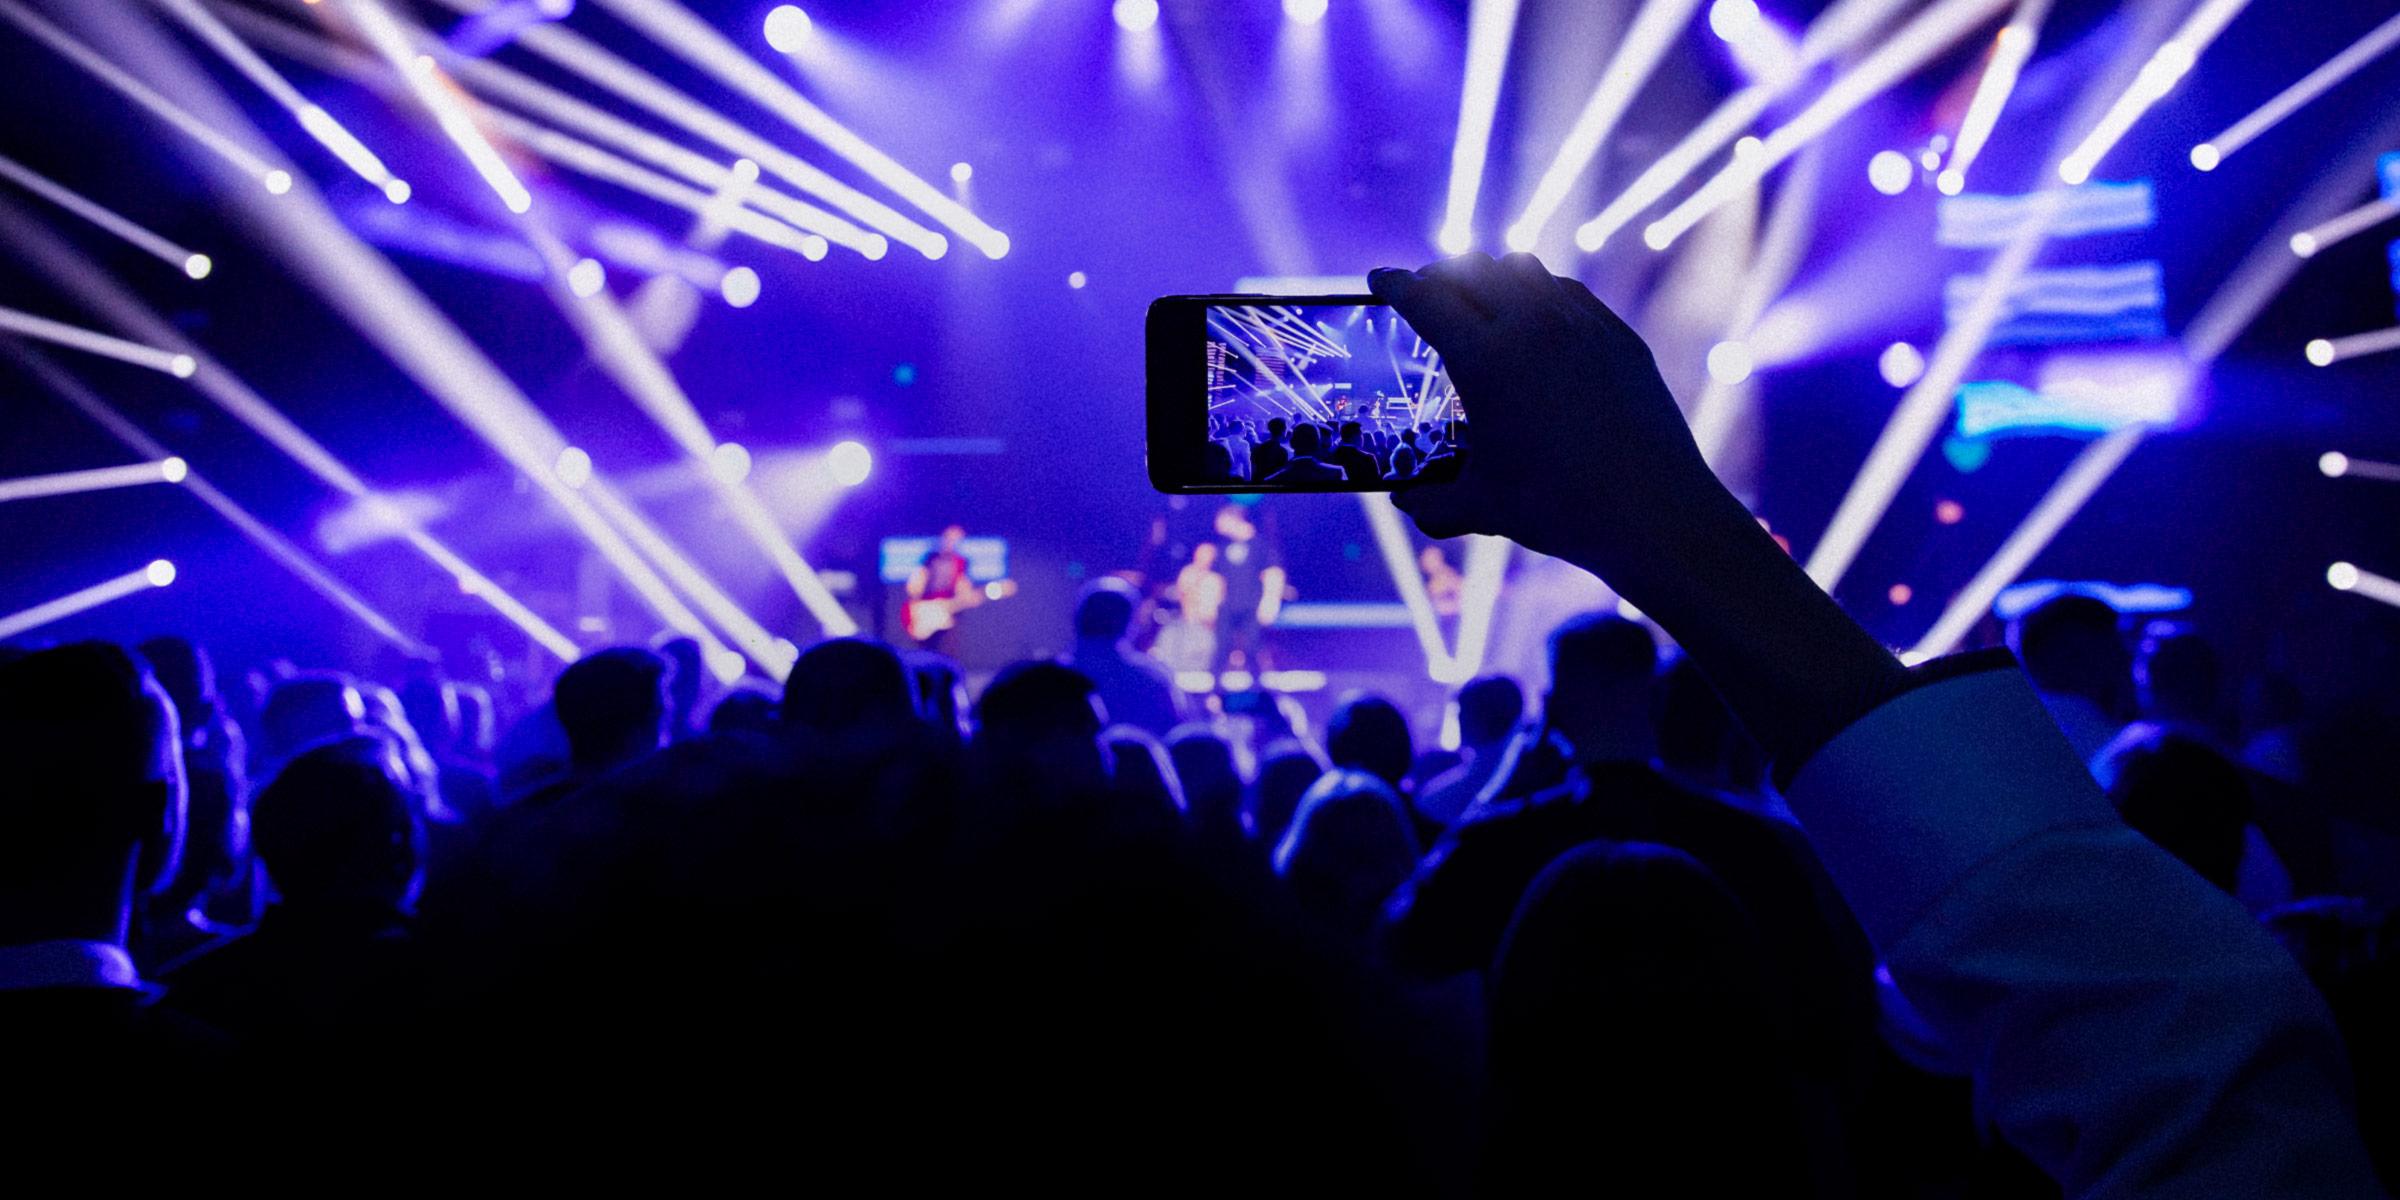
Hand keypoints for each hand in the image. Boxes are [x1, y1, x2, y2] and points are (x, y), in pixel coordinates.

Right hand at [1369, 253, 1739, 580]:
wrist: (1652, 513)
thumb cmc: (1559, 510)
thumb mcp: (1483, 507)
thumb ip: (1432, 502)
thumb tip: (1405, 502)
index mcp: (1484, 359)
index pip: (1426, 299)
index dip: (1395, 285)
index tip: (1379, 279)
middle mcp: (1530, 325)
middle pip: (1471, 271)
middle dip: (1439, 277)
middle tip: (1425, 294)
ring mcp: (1581, 324)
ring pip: (1523, 269)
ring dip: (1491, 276)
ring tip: (1480, 298)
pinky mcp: (1618, 337)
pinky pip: (1568, 292)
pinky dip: (1539, 292)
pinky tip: (1538, 318)